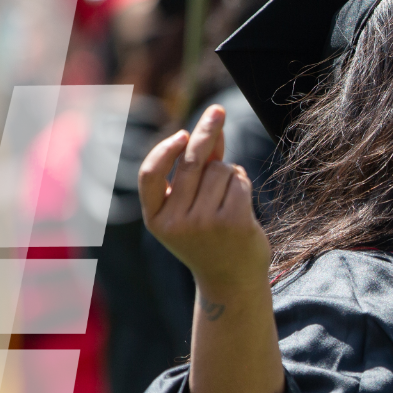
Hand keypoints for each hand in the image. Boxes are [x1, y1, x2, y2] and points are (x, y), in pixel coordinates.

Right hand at [138, 104, 270, 292]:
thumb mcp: (193, 207)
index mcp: (156, 219)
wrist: (232, 281)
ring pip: (219, 169)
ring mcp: (203, 224)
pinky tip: (242, 202)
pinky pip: (239, 180)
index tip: (181, 134)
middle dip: (206, 132)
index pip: (149, 175)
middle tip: (218, 111)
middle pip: (191, 162)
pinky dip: (243, 182)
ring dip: (230, 173)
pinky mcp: (232, 222)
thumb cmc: (211, 238)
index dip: (163, 151)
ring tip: (229, 198)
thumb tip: (210, 127)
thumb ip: (198, 169)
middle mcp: (175, 222)